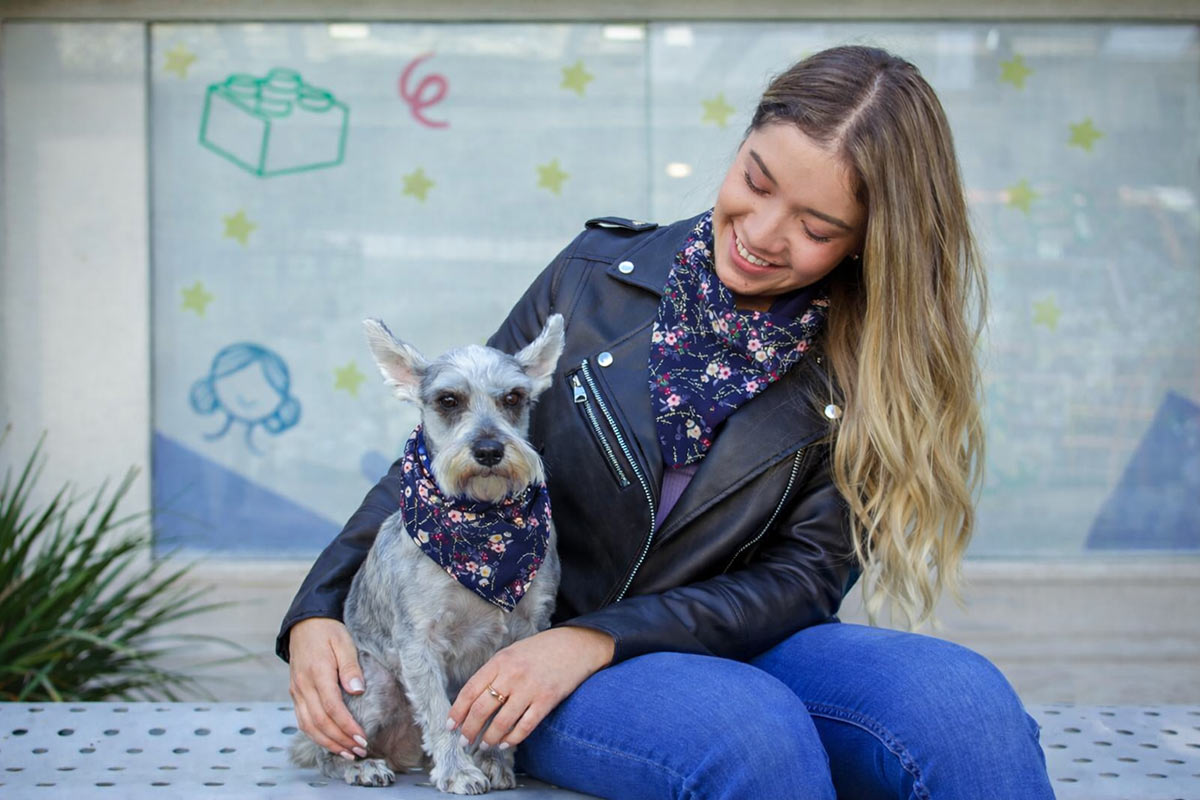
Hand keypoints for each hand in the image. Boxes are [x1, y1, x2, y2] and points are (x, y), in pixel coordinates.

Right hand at [287, 617, 369, 759]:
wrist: (304, 623)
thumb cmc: (328, 632)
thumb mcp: (344, 642)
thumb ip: (350, 667)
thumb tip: (357, 690)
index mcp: (317, 673)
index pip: (332, 708)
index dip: (347, 726)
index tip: (362, 738)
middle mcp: (303, 686)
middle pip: (320, 722)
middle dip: (340, 741)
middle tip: (359, 751)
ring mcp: (296, 691)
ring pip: (309, 726)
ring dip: (328, 743)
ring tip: (347, 754)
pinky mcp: (295, 694)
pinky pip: (302, 720)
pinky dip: (316, 736)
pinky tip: (330, 742)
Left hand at [447, 626, 614, 750]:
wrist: (575, 645)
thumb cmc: (541, 650)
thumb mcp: (512, 653)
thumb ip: (494, 672)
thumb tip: (473, 700)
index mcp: (500, 661)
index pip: (470, 690)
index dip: (457, 711)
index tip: (450, 725)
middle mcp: (512, 675)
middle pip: (482, 709)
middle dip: (470, 729)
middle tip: (464, 740)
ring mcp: (530, 688)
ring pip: (501, 722)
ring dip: (489, 738)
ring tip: (485, 744)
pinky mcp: (547, 700)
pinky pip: (525, 726)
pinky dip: (512, 739)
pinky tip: (506, 743)